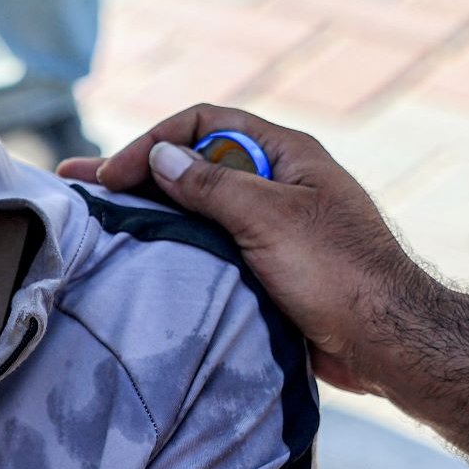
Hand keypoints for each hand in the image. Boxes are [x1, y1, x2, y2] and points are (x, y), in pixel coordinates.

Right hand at [56, 104, 441, 393]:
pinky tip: (143, 257)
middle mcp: (277, 182)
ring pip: (199, 206)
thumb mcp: (268, 218)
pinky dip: (175, 243)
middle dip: (138, 171)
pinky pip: (211, 243)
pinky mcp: (267, 264)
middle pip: (195, 163)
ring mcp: (272, 224)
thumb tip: (161, 156)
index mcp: (285, 155)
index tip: (113, 176)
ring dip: (151, 208)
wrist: (387, 343)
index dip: (153, 142)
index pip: (203, 124)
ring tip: (98, 220)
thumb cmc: (336, 274)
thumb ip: (210, 184)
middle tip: (81, 186)